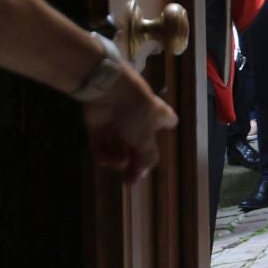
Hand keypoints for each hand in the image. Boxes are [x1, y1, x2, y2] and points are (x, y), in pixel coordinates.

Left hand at [82, 68, 177, 184]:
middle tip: (128, 176)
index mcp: (157, 116)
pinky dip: (102, 152)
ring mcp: (118, 119)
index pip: (168, 123)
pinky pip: (101, 141)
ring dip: (117, 158)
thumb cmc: (135, 113)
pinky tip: (103, 160)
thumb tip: (143, 173)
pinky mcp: (99, 122)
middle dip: (133, 160)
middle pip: (138, 142)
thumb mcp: (146, 140)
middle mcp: (138, 117)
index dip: (164, 135)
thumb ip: (147, 158)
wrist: (109, 91)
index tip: (154, 151)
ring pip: (119, 144)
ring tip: (116, 162)